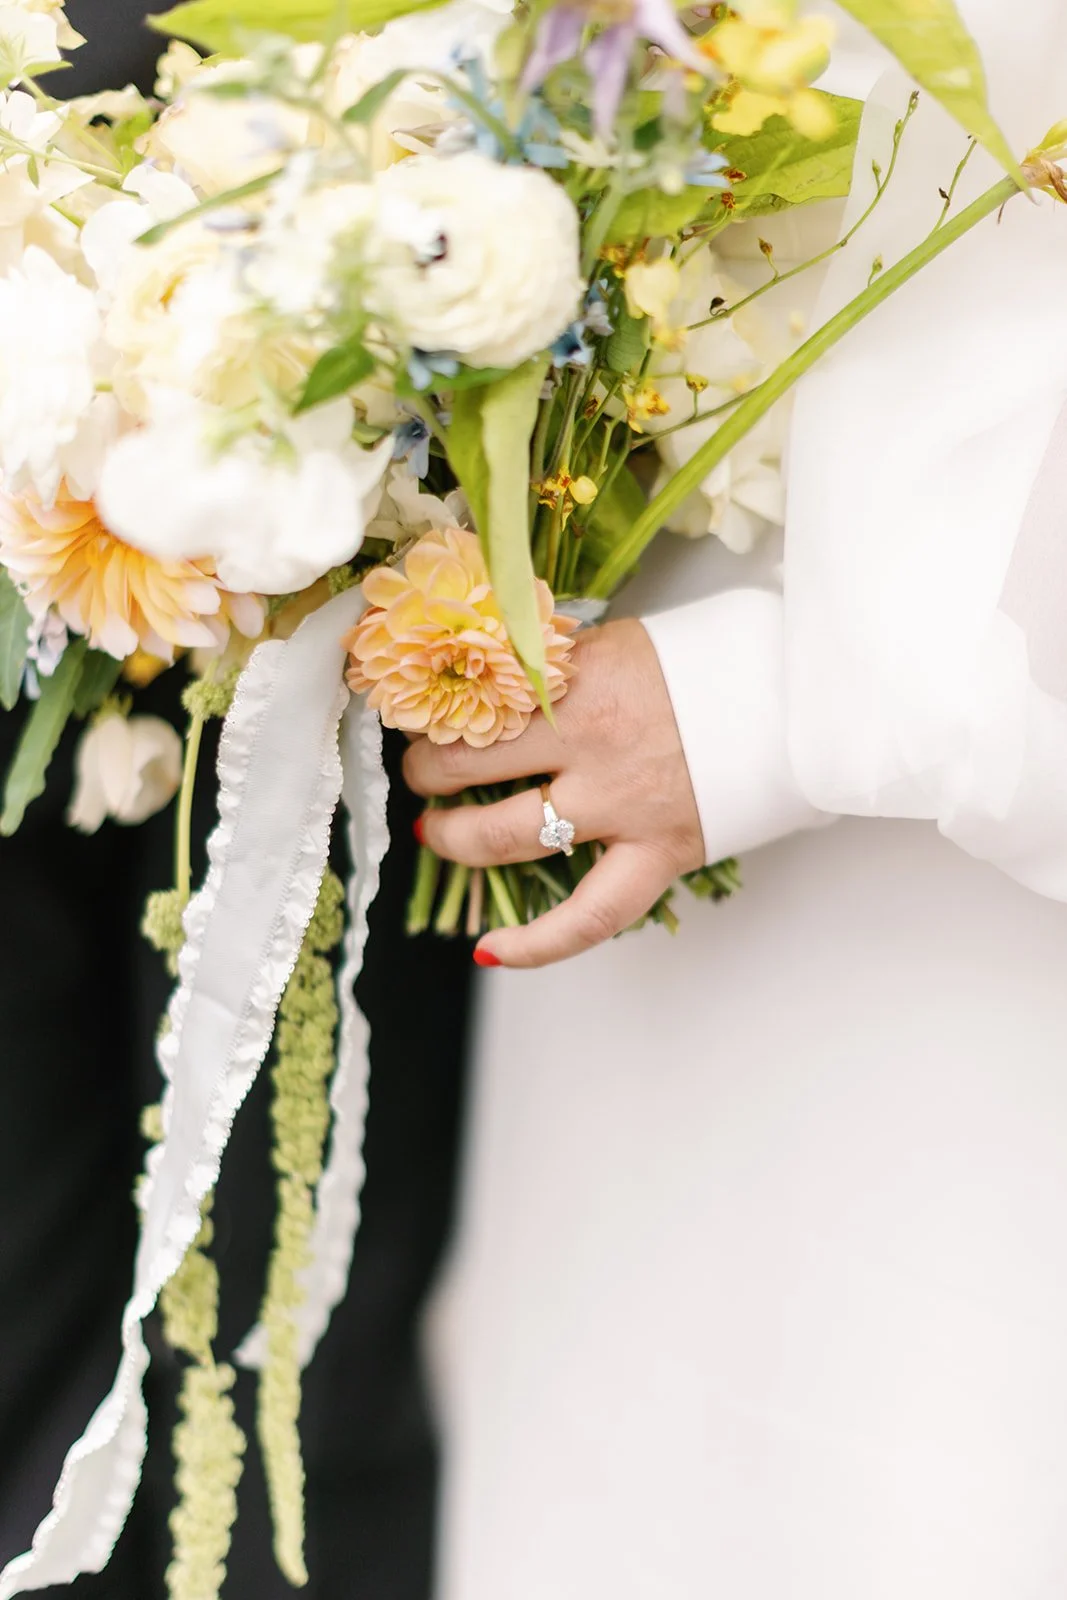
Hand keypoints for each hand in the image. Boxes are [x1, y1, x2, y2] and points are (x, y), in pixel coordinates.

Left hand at [402, 619, 704, 968]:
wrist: (799, 697)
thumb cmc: (712, 661)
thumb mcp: (620, 642)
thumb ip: (559, 664)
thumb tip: (498, 678)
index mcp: (577, 681)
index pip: (473, 701)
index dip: (432, 712)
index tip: (420, 715)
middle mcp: (589, 746)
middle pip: (469, 764)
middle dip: (428, 769)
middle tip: (422, 770)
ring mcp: (620, 808)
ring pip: (504, 835)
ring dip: (455, 836)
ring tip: (436, 830)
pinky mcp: (656, 855)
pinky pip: (587, 916)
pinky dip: (536, 941)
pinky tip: (490, 950)